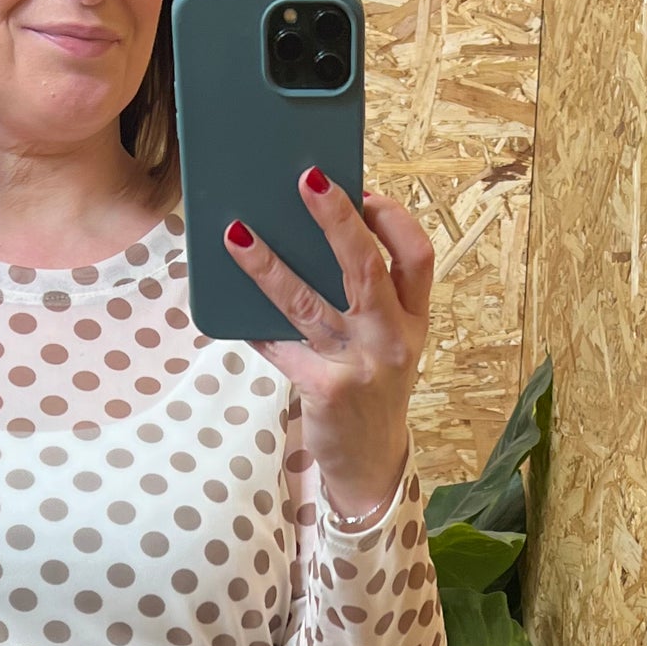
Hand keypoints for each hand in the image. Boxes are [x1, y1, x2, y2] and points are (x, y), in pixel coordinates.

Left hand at [224, 169, 432, 523]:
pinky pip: (279, 346)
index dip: (392, 218)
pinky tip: (229, 304)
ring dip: (269, 266)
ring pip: (309, 303)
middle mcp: (394, 341)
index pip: (417, 256)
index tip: (363, 191)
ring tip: (236, 235)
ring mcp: (360, 367)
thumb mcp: (387, 343)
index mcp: (414, 321)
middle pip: (368, 267)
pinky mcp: (325, 391)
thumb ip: (368, 299)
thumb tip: (310, 236)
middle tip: (308, 179)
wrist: (370, 466)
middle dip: (337, 218)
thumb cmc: (371, 389)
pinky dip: (253, 324)